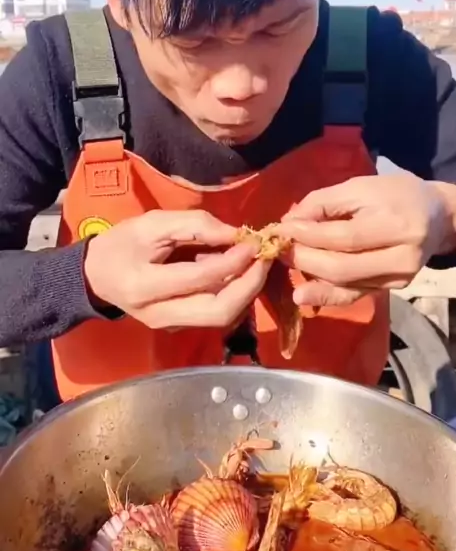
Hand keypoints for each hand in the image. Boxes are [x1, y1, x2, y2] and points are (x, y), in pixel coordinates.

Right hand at [84, 210, 270, 328]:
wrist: (96, 275)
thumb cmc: (122, 244)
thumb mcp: (152, 223)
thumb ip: (194, 225)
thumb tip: (236, 234)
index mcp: (144, 286)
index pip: (199, 279)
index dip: (232, 261)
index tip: (253, 242)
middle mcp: (159, 315)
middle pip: (217, 312)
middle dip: (249, 286)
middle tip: (265, 259)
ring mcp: (170, 326)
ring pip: (221, 318)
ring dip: (246, 291)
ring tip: (257, 262)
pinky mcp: (180, 327)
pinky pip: (215, 315)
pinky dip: (234, 295)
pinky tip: (239, 273)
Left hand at [278, 175, 455, 306]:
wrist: (437, 215)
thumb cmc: (395, 194)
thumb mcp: (361, 187)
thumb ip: (324, 203)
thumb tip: (289, 223)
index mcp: (397, 225)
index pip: (344, 237)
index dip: (308, 235)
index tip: (282, 229)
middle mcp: (402, 258)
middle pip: (342, 267)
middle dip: (304, 258)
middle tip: (279, 247)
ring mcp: (398, 279)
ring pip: (345, 284)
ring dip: (310, 275)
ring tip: (286, 261)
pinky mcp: (392, 289)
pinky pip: (354, 295)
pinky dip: (326, 295)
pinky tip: (302, 295)